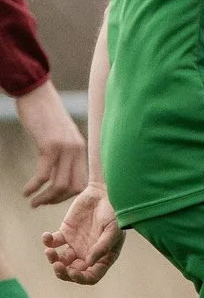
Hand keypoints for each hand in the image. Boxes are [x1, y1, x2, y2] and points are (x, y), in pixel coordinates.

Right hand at [13, 81, 85, 204]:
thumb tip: (58, 165)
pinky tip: (26, 191)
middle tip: (40, 204)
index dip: (68, 194)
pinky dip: (35, 186)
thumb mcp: (60, 133)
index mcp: (80, 148)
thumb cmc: (44, 113)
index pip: (82, 180)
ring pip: (60, 184)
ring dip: (45, 198)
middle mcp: (76, 150)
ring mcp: (64, 148)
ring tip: (32, 202)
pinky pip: (44, 174)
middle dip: (56, 200)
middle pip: (73, 187)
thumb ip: (63, 149)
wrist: (36, 93)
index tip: (52, 197)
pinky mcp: (49, 145)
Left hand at [43, 182, 123, 285]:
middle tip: (57, 265)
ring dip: (52, 259)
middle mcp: (89, 254)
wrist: (104, 192)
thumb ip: (103, 246)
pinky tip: (46, 236)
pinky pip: (53, 242)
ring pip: (60, 260)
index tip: (72, 272)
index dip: (81, 278)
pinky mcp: (65, 233)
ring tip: (49, 251)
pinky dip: (47, 242)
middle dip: (63, 272)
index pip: (91, 276)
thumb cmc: (114, 212)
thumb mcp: (113, 229)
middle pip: (73, 271)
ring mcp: (76, 245)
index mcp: (104, 257)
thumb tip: (89, 263)